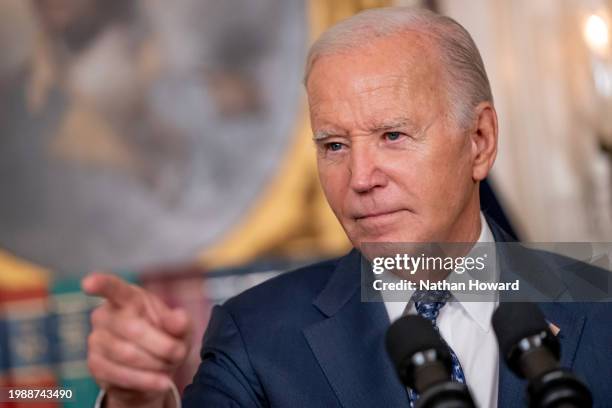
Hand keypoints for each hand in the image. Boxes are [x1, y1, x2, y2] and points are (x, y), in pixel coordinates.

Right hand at [83, 273, 191, 407]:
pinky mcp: (95, 365)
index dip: (101, 284)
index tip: (88, 283)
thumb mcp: (181, 329)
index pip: (113, 288)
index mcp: (128, 297)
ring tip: (169, 367)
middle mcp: (105, 315)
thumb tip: (178, 320)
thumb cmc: (166, 339)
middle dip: (163, 345)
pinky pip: (120, 374)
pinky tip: (160, 382)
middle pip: (133, 329)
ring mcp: (96, 340)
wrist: (154, 371)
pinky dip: (145, 380)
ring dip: (155, 364)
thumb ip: (180, 322)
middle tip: (179, 353)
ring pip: (127, 354)